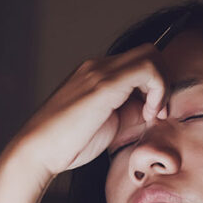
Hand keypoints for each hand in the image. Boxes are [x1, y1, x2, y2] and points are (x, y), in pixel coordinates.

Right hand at [8, 43, 168, 177]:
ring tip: (152, 115)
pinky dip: (158, 89)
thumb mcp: (108, 126)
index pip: (138, 64)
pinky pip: (147, 69)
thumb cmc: (68, 145)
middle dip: (163, 81)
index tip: (154, 115)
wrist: (38, 150)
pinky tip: (147, 113)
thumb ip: (130, 114)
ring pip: (151, 55)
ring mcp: (99, 71)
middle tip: (158, 113)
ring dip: (162, 85)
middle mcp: (97, 66)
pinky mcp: (103, 84)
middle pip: (148, 52)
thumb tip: (153, 111)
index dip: (155, 85)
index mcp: (96, 74)